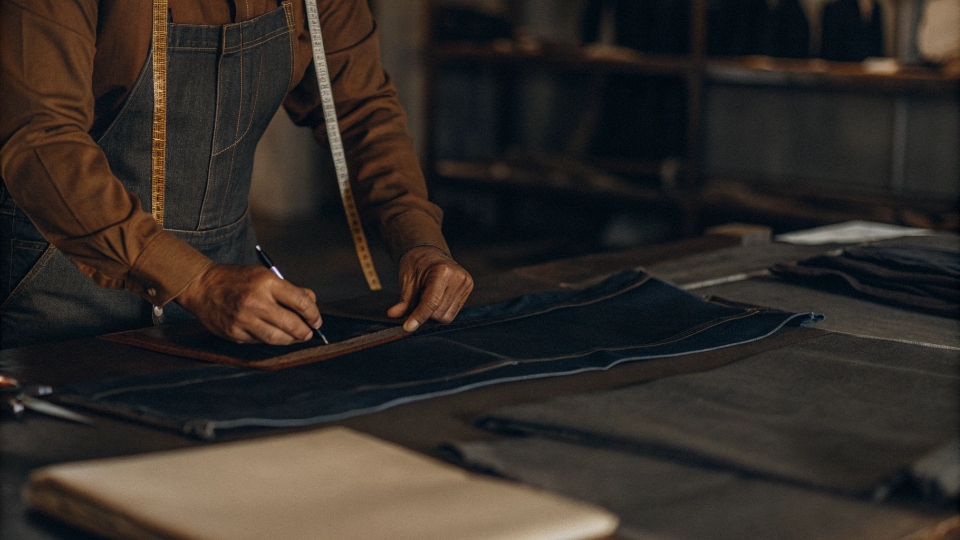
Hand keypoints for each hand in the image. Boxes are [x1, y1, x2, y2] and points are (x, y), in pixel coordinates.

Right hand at [175, 264, 321, 344]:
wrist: (201, 286)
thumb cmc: (237, 279)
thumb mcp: (265, 275)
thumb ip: (289, 290)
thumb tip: (311, 304)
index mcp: (266, 283)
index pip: (301, 302)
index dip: (314, 314)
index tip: (316, 320)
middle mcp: (256, 302)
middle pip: (292, 324)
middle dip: (305, 332)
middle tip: (309, 332)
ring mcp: (244, 320)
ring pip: (277, 338)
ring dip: (291, 340)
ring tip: (296, 337)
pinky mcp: (235, 333)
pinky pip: (260, 342)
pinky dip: (271, 340)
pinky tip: (274, 335)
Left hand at [386, 246, 473, 331]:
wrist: (430, 253)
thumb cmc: (417, 264)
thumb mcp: (407, 281)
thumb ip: (404, 301)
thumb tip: (393, 315)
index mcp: (443, 271)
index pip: (431, 302)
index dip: (419, 317)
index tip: (408, 327)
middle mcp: (458, 277)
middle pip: (439, 313)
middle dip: (425, 314)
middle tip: (417, 301)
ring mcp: (466, 283)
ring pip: (447, 316)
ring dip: (433, 314)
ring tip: (427, 298)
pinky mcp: (469, 289)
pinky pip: (453, 313)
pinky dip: (441, 311)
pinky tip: (436, 299)